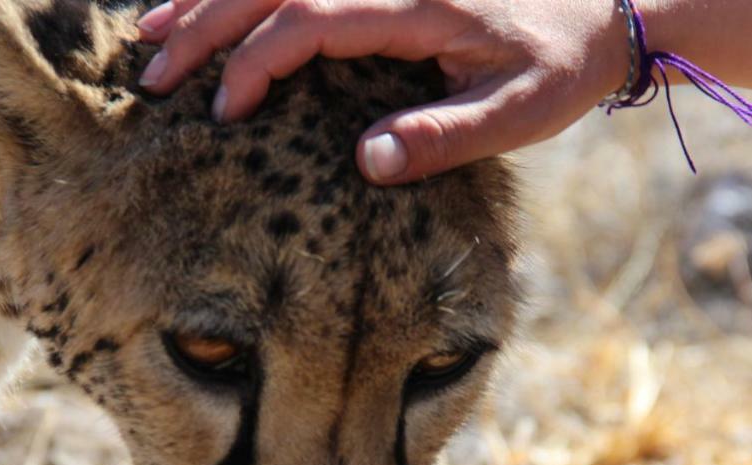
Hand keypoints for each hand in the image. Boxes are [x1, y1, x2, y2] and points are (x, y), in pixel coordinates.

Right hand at [137, 0, 630, 183]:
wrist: (603, 7)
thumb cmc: (559, 64)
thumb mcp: (519, 111)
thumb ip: (445, 136)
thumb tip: (364, 161)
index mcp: (418, 2)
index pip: (312, 17)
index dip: (258, 60)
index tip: (224, 110)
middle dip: (204, 22)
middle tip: (150, 70)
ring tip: (148, 30)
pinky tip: (206, 3)